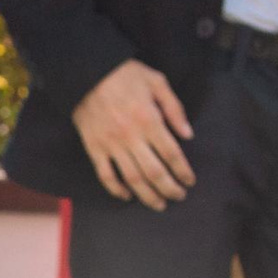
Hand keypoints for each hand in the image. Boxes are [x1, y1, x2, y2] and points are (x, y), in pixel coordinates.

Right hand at [73, 60, 196, 208]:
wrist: (87, 73)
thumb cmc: (126, 75)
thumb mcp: (158, 82)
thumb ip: (175, 109)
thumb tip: (188, 135)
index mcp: (149, 120)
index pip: (171, 153)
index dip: (183, 170)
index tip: (190, 181)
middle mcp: (131, 136)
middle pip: (153, 171)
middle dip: (169, 188)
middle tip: (179, 197)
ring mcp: (110, 144)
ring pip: (131, 178)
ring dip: (147, 194)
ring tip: (159, 204)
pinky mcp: (94, 147)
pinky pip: (105, 174)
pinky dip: (115, 189)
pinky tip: (127, 196)